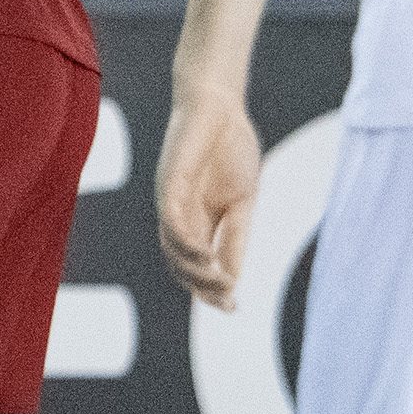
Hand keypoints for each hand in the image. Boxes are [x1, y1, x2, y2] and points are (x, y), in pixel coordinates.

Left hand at [156, 87, 262, 311]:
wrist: (219, 105)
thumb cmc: (231, 148)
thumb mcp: (243, 201)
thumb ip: (237, 237)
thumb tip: (233, 279)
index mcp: (200, 222)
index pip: (199, 267)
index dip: (212, 290)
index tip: (234, 308)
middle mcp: (180, 218)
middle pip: (182, 266)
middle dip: (204, 289)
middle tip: (227, 302)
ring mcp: (171, 203)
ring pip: (174, 251)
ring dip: (196, 272)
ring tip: (220, 283)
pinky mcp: (168, 186)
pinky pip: (172, 224)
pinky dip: (187, 245)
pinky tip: (207, 256)